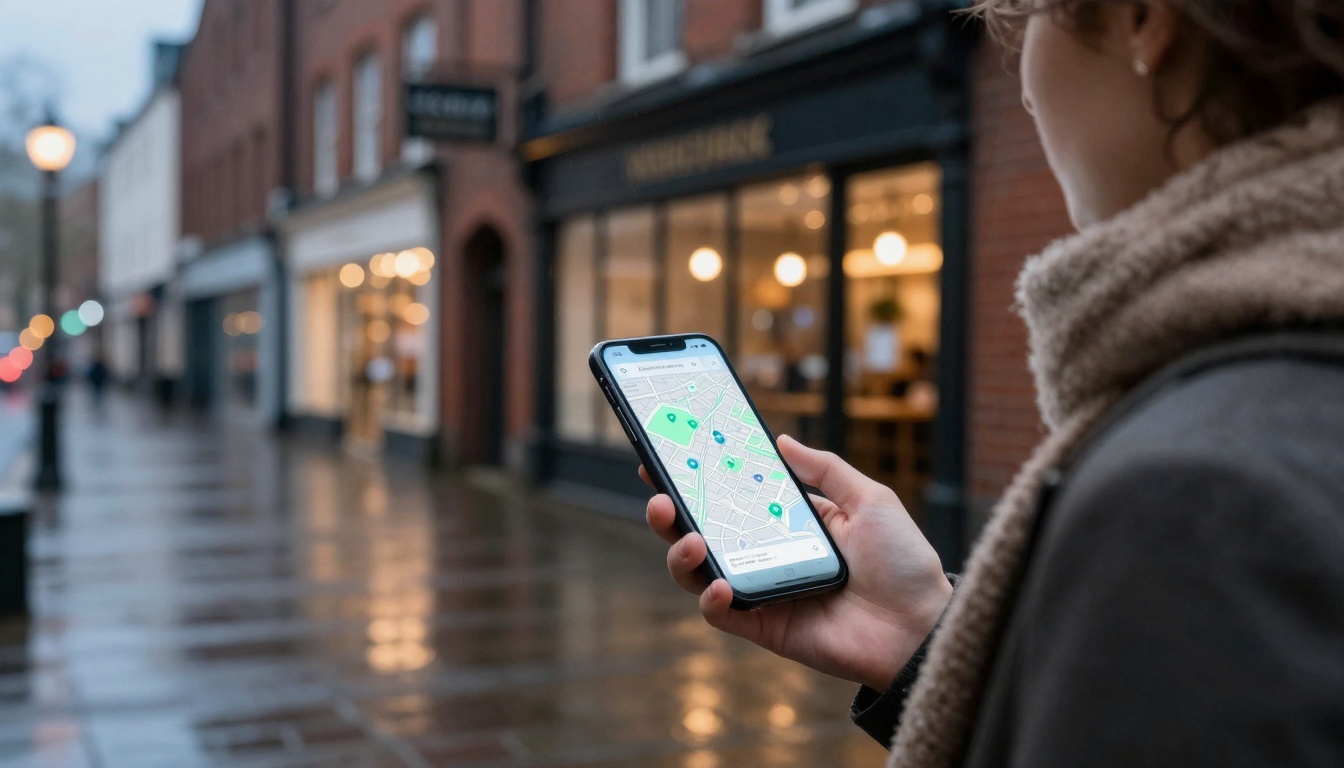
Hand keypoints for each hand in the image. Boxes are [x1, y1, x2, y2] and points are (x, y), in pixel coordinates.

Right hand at [642, 435, 952, 690]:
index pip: (731, 494)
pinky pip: (721, 614)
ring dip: (680, 553)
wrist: (922, 626)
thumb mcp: (870, 500)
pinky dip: (711, 600)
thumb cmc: (903, 563)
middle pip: (700, 531)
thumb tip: (781, 440)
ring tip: (691, 538)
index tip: (667, 454)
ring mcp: (761, 590)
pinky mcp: (764, 626)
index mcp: (788, 521)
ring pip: (698, 572)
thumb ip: (825, 470)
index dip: (695, 477)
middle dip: (669, 512)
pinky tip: (721, 585)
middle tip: (658, 493)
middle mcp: (766, 554)